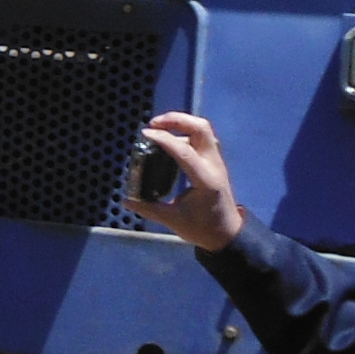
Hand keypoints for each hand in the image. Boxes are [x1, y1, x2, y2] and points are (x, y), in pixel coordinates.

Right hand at [126, 110, 243, 251]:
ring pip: (203, 129)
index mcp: (205, 180)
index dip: (163, 139)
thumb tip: (127, 201)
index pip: (184, 151)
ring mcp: (216, 161)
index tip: (145, 134)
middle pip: (201, 128)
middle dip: (176, 120)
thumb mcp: (173, 221)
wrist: (227, 234)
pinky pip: (203, 136)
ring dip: (182, 122)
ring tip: (159, 127)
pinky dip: (186, 130)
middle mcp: (214, 165)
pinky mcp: (214, 161)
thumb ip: (149, 209)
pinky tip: (170, 137)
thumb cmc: (203, 228)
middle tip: (153, 124)